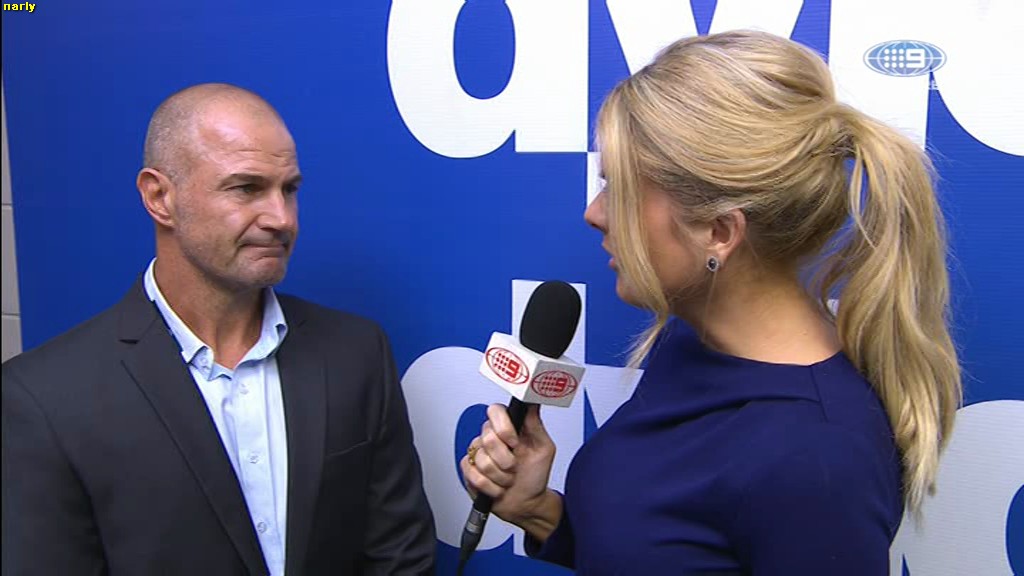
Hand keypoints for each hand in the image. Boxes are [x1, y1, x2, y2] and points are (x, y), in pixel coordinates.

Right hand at [460, 403, 556, 528]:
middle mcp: (491, 437)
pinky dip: (490, 486)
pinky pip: (474, 475)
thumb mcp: (543, 448)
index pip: (495, 411)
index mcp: (508, 427)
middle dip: (506, 459)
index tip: (514, 443)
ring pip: (482, 460)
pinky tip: (498, 487)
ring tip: (508, 479)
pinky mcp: (469, 470)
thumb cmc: (534, 476)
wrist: (526, 503)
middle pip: (488, 437)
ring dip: (501, 476)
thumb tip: (531, 401)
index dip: (503, 427)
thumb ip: (535, 424)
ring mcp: (478, 453)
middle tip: (514, 466)